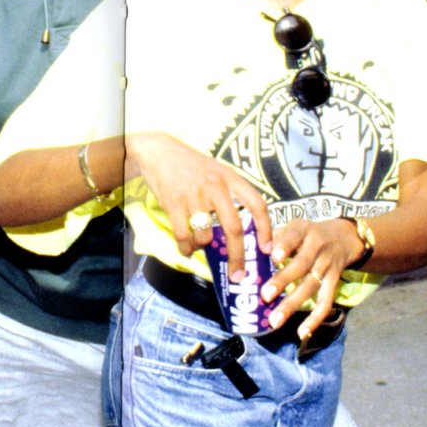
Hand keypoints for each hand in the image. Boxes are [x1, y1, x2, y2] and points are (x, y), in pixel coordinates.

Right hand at [124, 131, 271, 282]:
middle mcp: (216, 187)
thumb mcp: (218, 172)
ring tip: (198, 247)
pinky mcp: (174, 202)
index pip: (257, 205)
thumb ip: (231, 195)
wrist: (159, 152)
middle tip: (238, 275)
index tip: (267, 249)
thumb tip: (245, 231)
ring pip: (205, 236)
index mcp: (231, 179)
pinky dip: (186, 248)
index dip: (266, 229)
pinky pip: (183, 235)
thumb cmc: (192, 166)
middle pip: (234, 229)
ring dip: (202, 248)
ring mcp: (194, 195)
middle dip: (238, 257)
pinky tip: (186, 249)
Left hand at [261, 217, 362, 340]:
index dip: (285, 246)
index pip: (295, 236)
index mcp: (304, 230)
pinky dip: (315, 318)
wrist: (345, 237)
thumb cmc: (307, 233)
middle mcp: (317, 247)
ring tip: (275, 320)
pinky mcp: (334, 282)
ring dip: (292, 304)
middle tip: (265, 296)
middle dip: (283, 281)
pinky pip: (326, 301)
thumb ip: (274, 235)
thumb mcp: (294, 226)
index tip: (274, 257)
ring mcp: (327, 266)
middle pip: (301, 265)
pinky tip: (301, 332)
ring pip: (311, 287)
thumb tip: (249, 250)